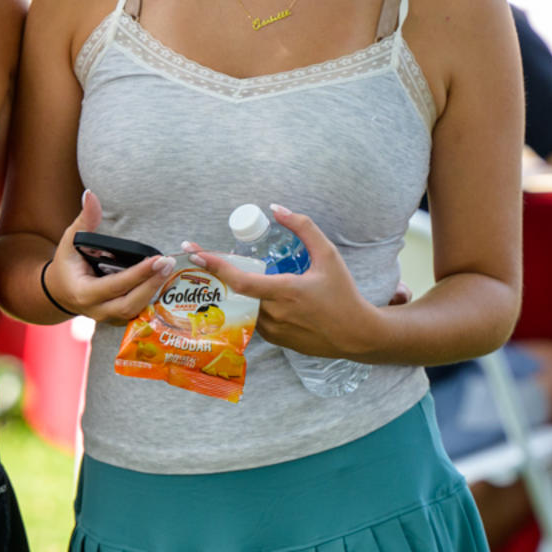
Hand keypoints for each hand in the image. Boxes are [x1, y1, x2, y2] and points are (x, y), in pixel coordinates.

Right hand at [44, 189, 176, 327]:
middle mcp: (97, 310)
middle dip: (151, 284)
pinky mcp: (118, 318)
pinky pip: (139, 312)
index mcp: (83, 293)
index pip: (115, 285)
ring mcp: (108, 318)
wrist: (60, 292)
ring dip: (155, 291)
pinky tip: (165, 280)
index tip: (158, 259)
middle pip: (130, 303)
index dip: (138, 274)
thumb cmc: (67, 264)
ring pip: (136, 310)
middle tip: (168, 263)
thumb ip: (84, 220)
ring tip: (169, 269)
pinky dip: (153, 297)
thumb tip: (90, 195)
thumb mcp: (70, 241)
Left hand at [186, 205, 383, 362]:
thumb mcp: (328, 255)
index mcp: (284, 292)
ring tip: (229, 274)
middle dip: (218, 275)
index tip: (195, 253)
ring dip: (236, 291)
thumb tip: (277, 209)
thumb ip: (304, 228)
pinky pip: (256, 320)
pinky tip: (257, 294)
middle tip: (204, 258)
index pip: (240, 281)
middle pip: (236, 293)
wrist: (357, 334)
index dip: (215, 266)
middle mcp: (273, 315)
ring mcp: (273, 332)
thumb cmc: (344, 293)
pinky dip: (252, 305)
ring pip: (245, 307)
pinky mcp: (276, 342)